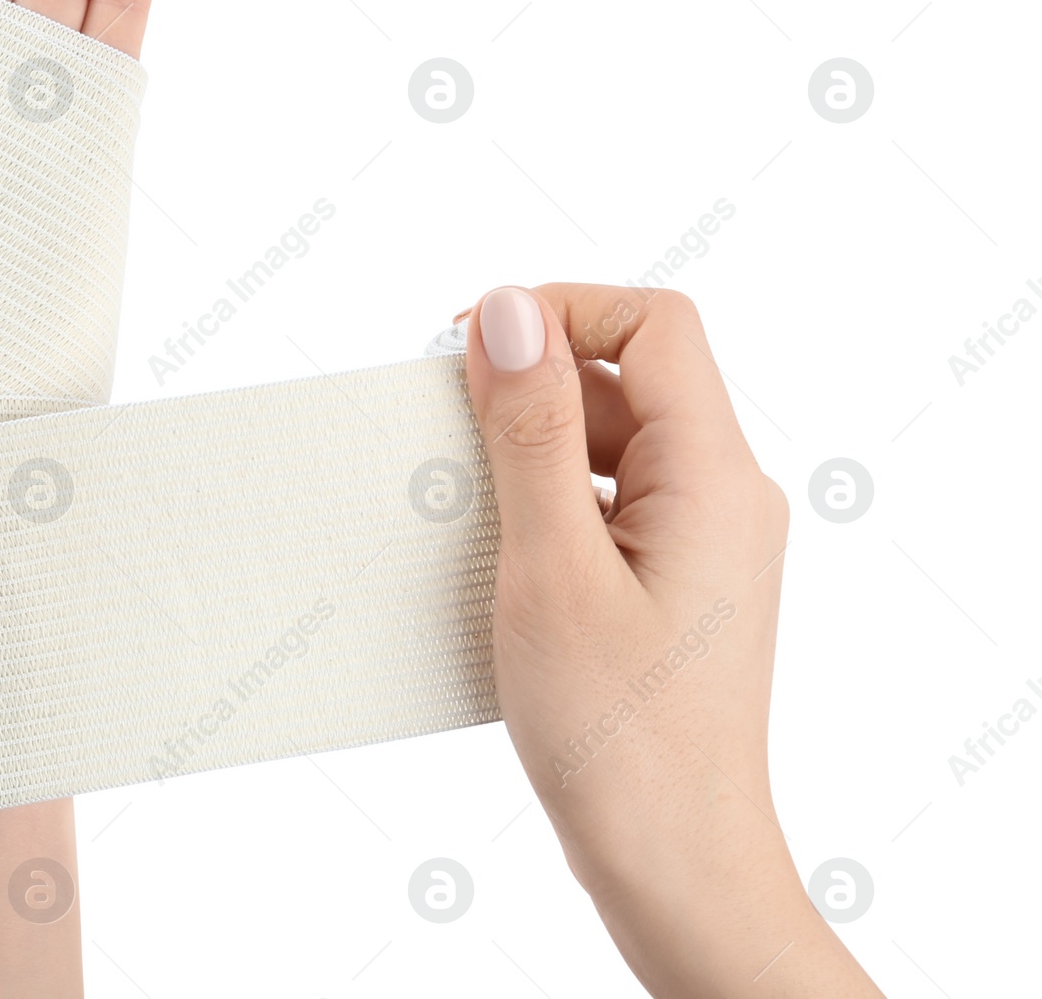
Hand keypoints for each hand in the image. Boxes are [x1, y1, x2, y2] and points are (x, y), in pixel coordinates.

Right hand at [464, 284, 883, 997]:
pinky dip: (550, 497)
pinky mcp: (677, 576)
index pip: (653, 323)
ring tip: (467, 500)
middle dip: (533, 381)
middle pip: (630, 374)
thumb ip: (532, 430)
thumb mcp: (551, 565)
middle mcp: (725, 492)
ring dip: (535, 444)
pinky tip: (498, 546)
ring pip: (616, 436)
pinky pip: (612, 495)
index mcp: (715, 475)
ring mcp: (705, 537)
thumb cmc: (619, 734)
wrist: (673, 863)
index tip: (471, 346)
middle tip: (447, 428)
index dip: (560, 309)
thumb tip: (508, 311)